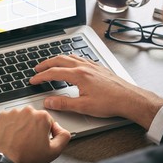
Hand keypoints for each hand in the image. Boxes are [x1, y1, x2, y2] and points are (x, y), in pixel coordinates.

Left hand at [0, 106, 70, 162]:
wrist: (5, 161)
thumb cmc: (26, 157)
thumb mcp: (54, 151)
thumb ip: (64, 136)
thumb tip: (62, 129)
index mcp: (42, 117)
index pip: (48, 121)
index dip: (46, 132)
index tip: (40, 140)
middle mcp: (28, 111)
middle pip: (34, 118)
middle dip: (34, 127)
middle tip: (30, 141)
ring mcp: (13, 113)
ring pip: (21, 117)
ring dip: (22, 126)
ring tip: (20, 139)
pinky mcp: (2, 116)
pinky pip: (9, 118)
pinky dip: (10, 125)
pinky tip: (11, 136)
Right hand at [29, 55, 162, 129]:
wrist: (129, 98)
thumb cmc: (110, 102)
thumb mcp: (83, 106)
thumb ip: (63, 103)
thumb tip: (48, 102)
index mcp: (78, 75)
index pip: (53, 73)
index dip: (41, 76)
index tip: (33, 80)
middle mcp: (84, 67)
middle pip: (59, 60)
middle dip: (46, 64)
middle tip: (37, 69)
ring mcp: (91, 65)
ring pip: (69, 56)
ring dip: (57, 59)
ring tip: (51, 63)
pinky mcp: (98, 67)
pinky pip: (80, 57)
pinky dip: (70, 58)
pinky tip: (71, 62)